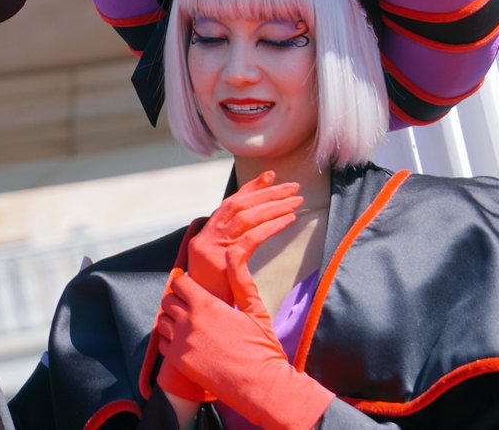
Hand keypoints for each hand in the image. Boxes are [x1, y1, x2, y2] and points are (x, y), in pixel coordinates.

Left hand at [157, 267, 333, 429]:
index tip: (191, 288)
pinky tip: (186, 344)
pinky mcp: (180, 362)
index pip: (178, 282)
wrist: (261, 385)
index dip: (183, 283)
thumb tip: (233, 252)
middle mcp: (189, 321)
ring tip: (186, 325)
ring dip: (171, 320)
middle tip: (190, 306)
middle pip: (167, 300)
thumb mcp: (254, 309)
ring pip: (162, 322)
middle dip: (176, 300)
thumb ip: (240, 280)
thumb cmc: (262, 347)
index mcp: (206, 304)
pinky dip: (170, 342)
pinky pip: (163, 345)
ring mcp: (182, 343)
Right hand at [188, 171, 301, 303]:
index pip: (227, 205)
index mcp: (204, 238)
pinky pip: (251, 237)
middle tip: (291, 186)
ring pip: (245, 216)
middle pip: (237, 205)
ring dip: (273, 205)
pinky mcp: (221, 260)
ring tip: (296, 200)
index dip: (249, 189)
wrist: (202, 321)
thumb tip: (250, 234)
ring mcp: (211, 248)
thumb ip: (229, 250)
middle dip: (266, 192)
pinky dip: (271, 225)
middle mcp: (205, 238)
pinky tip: (289, 220)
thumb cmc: (216, 299)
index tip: (269, 177)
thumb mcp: (219, 271)